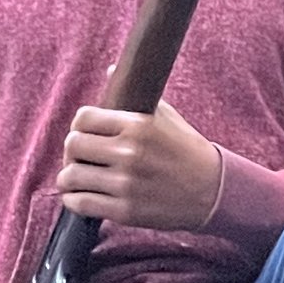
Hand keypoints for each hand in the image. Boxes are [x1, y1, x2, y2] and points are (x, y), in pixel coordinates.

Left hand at [57, 102, 225, 231]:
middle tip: (80, 158)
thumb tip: (111, 71)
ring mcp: (126, 183)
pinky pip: (80, 204)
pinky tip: (82, 197)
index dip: (79, 126)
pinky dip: (75, 201)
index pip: (83, 117)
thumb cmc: (188, 151)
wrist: (213, 191)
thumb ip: (135, 96)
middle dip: (72, 151)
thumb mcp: (167, 116)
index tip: (85, 134)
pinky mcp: (125, 211)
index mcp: (137, 126)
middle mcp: (129, 153)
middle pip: (72, 145)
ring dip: (70, 178)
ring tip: (78, 179)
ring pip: (71, 176)